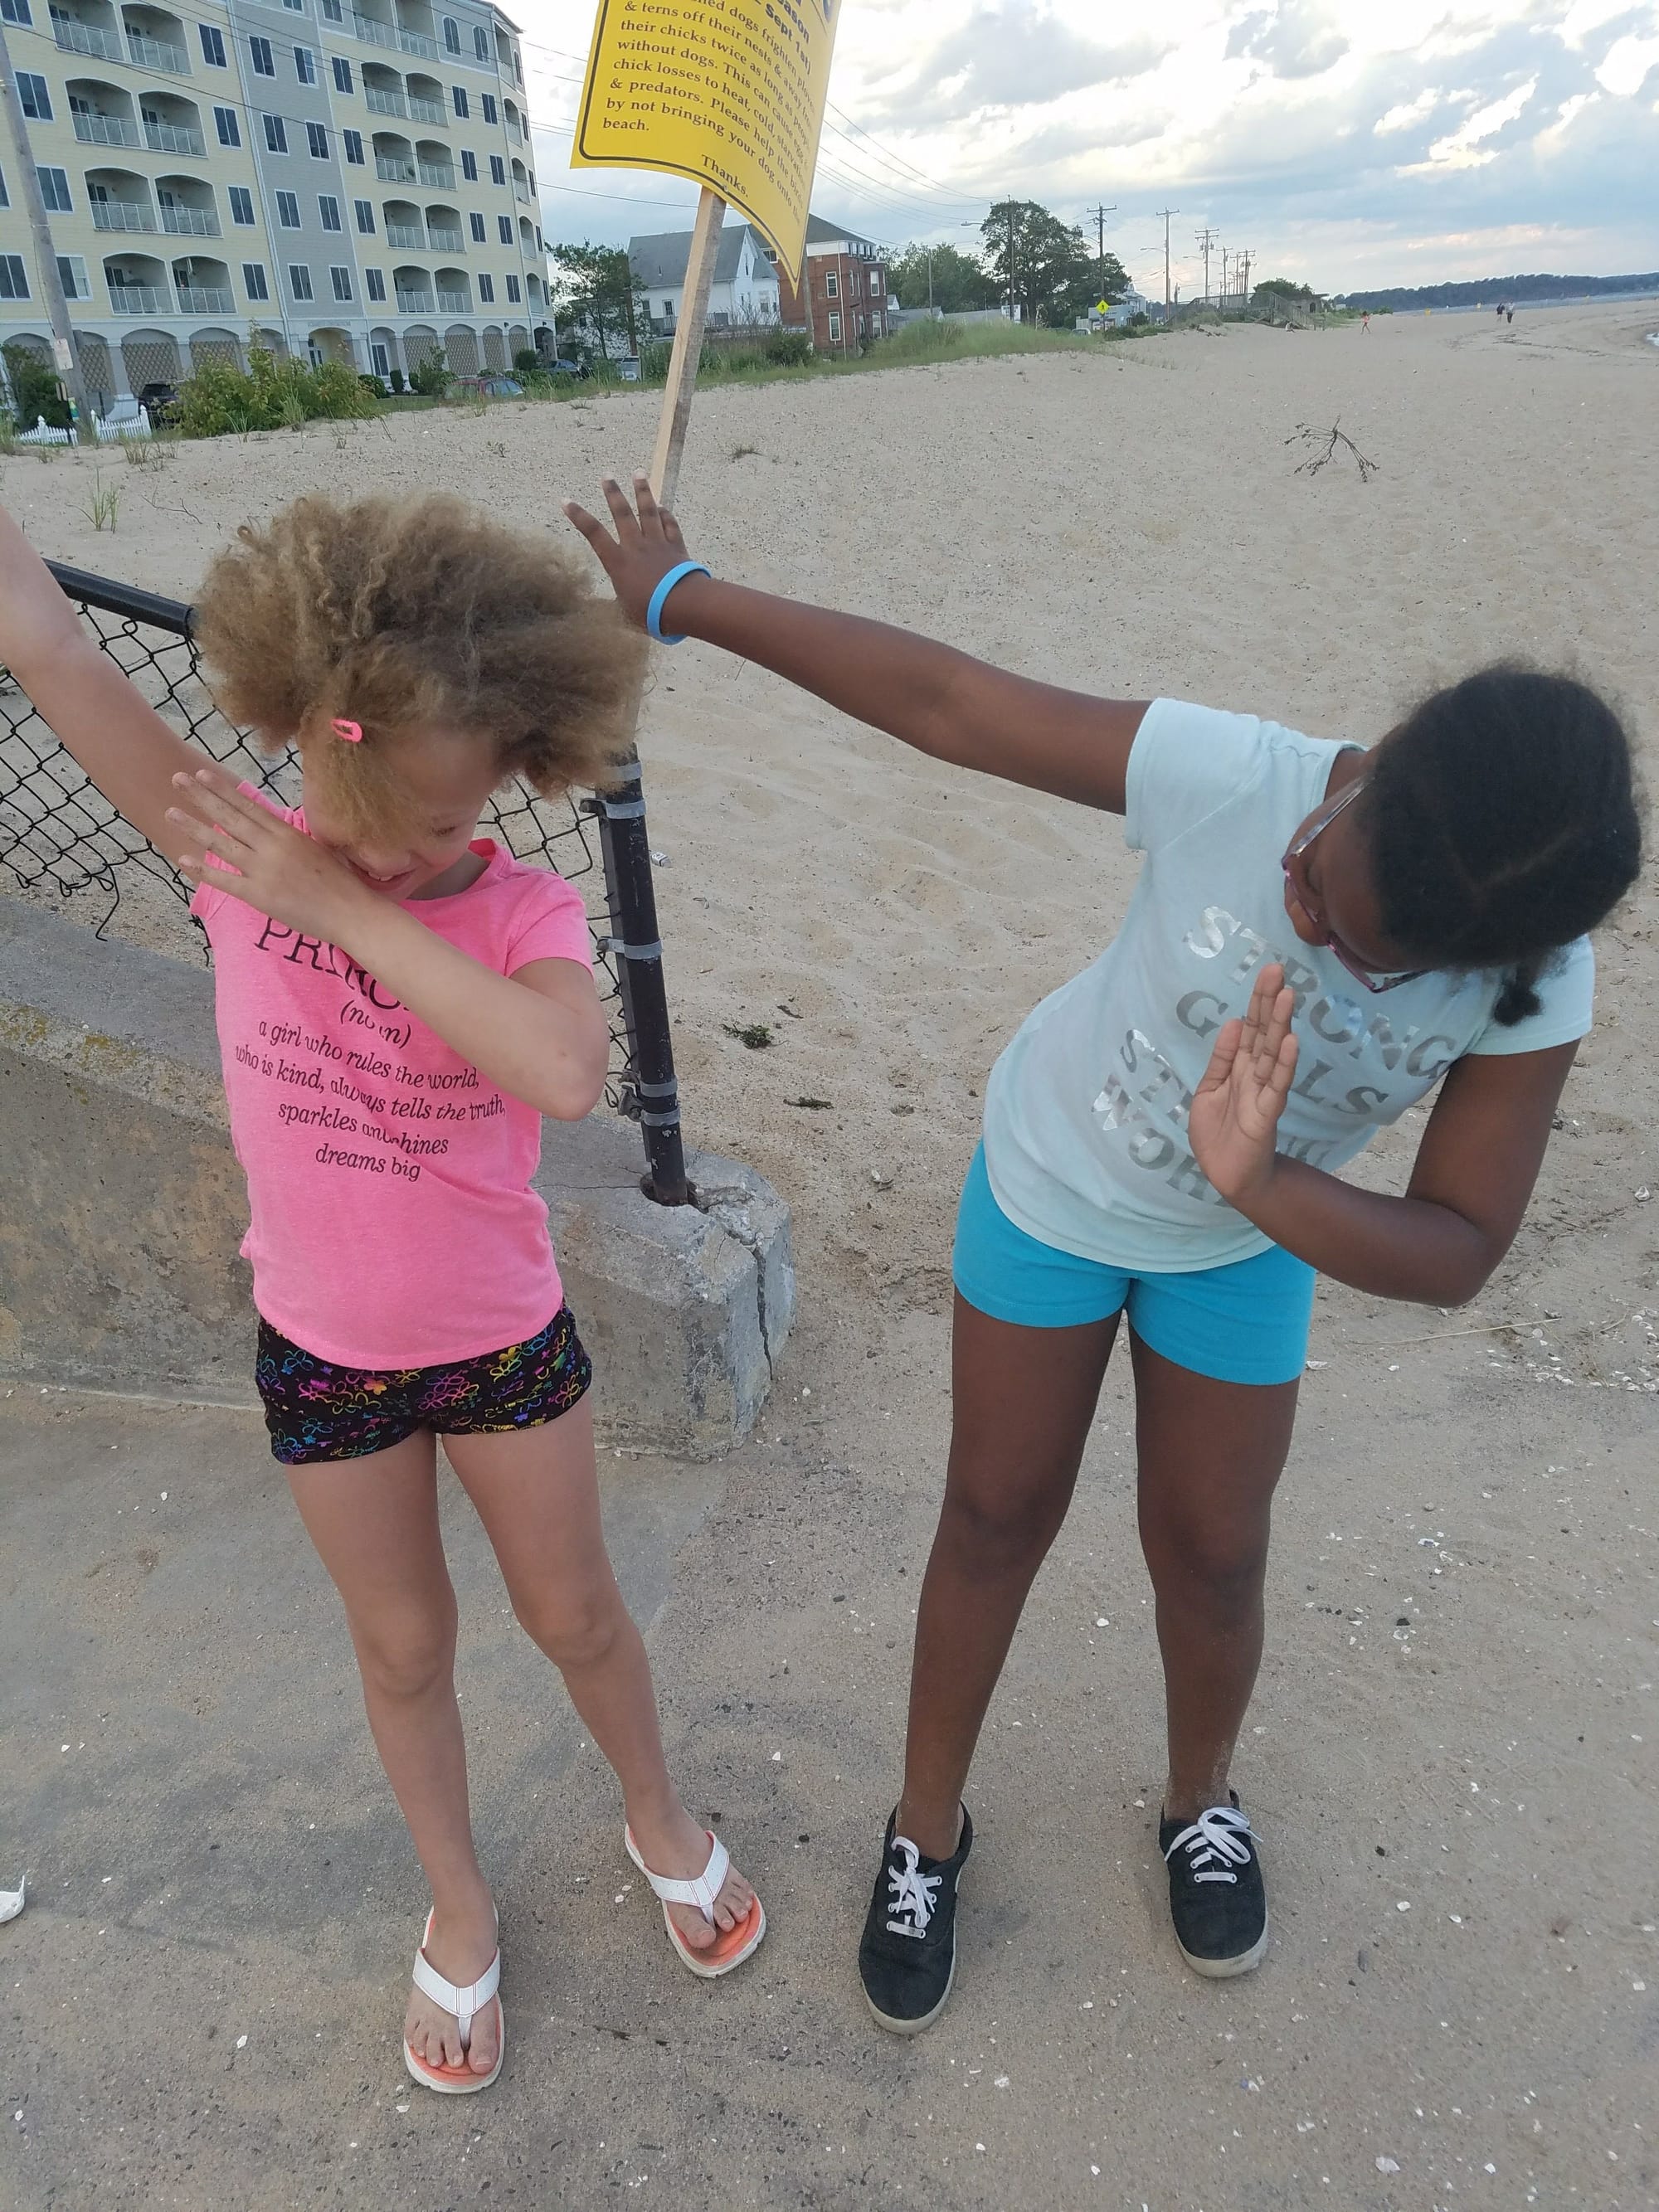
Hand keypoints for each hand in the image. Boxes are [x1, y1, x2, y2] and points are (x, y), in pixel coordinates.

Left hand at [166, 765, 371, 942]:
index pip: (249, 805)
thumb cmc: (342, 882)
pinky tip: (183, 859)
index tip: (203, 774)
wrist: (352, 912)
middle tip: (177, 779)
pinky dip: (203, 870)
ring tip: (171, 812)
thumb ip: (292, 838)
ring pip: (221, 845)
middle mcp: (272, 847)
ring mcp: (263, 871)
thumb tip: (275, 830)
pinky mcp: (259, 895)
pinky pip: (225, 880)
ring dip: (194, 827)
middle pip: (230, 818)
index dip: (224, 789)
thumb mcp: (318, 848)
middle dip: (201, 797)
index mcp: (287, 833)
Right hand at [563, 475, 704, 631]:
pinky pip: (670, 525)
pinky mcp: (676, 546)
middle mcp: (635, 546)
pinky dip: (666, 514)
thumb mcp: (624, 611)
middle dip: (612, 492)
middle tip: (607, 475)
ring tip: (638, 472)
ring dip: (642, 491)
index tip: (566, 500)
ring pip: (648, 511)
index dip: (578, 516)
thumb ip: (615, 600)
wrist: (682, 605)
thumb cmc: (650, 613)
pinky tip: (662, 507)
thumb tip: (604, 604)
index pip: (593, 533)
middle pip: (621, 513)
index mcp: (617, 561)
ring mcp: (657, 543)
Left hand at [1188, 964, 1298, 1208]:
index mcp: (1238, 1068)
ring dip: (1280, 1025)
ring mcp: (1262, 1093)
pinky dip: (1282, 1064)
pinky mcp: (1265, 1115)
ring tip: (1288, 996)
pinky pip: (1276, 1086)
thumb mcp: (1209, 1090)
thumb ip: (1220, 1060)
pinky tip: (1289, 1042)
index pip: (1251, 1028)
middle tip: (1277, 969)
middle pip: (1263, 1033)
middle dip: (1270, 1002)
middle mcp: (1254, 1075)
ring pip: (1271, 1054)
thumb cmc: (1218, 1135)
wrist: (1228, 1176)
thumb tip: (1233, 1022)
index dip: (1258, 1001)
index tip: (1268, 972)